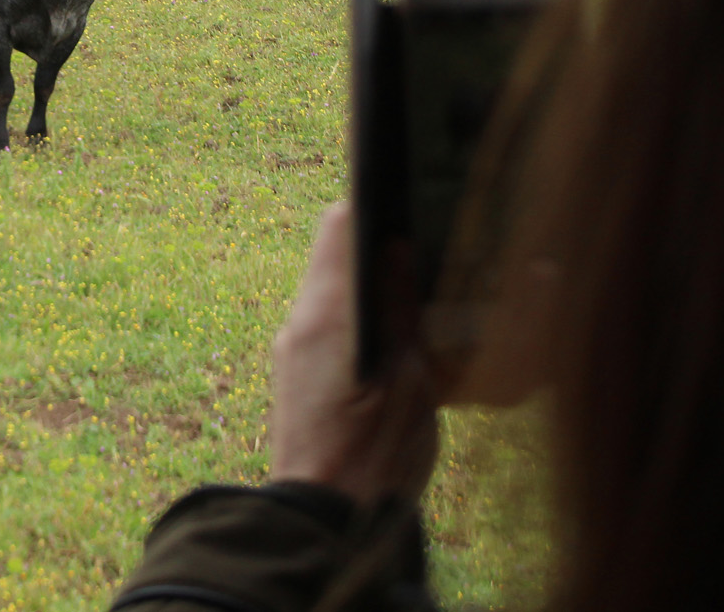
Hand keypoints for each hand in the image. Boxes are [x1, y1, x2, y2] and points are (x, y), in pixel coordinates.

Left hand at [270, 203, 438, 506]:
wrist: (324, 524)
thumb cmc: (376, 458)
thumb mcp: (412, 381)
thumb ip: (404, 309)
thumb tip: (400, 245)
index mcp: (328, 316)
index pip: (341, 225)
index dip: (376, 203)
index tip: (412, 199)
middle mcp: (300, 322)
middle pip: (336, 253)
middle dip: (380, 245)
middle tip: (430, 250)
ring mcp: (292, 346)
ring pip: (334, 288)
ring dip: (372, 284)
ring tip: (422, 297)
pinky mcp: (295, 370)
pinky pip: (329, 322)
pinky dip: (361, 316)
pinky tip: (398, 339)